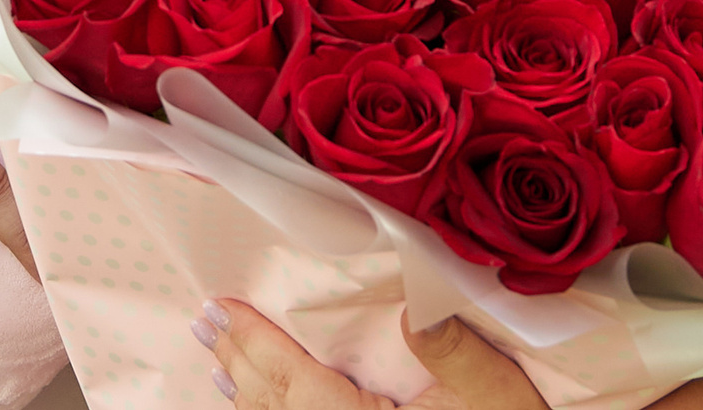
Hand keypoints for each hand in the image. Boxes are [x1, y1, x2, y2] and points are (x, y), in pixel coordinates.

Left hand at [195, 301, 548, 408]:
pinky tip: (265, 407)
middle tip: (206, 324)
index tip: (220, 307)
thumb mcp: (496, 392)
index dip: (254, 344)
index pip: (294, 386)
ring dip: (251, 398)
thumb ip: (451, 348)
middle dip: (240, 364)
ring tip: (223, 363)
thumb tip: (413, 303)